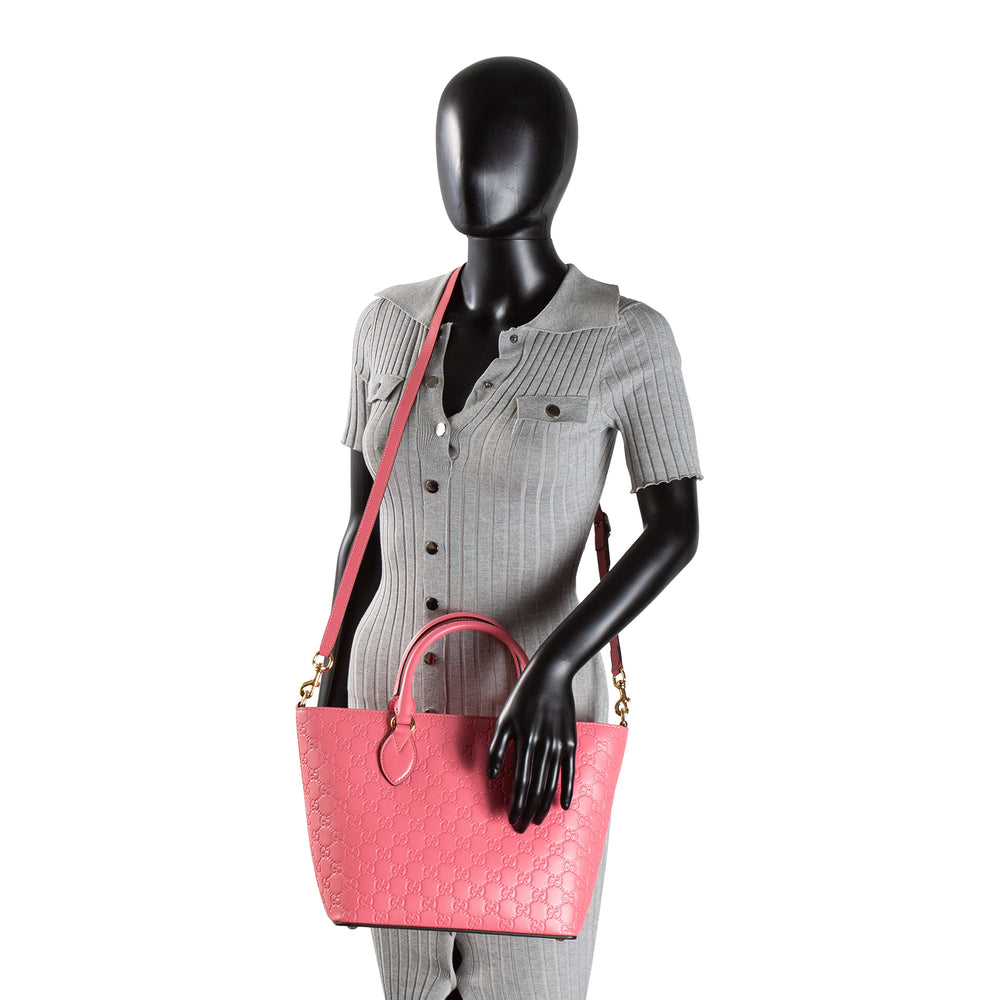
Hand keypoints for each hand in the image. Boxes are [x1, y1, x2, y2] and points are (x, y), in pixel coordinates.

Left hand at [486, 659, 576, 832]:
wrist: (550, 677)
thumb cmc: (522, 698)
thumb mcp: (503, 719)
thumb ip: (496, 748)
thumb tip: (491, 776)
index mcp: (524, 740)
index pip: (520, 782)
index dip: (516, 803)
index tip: (511, 820)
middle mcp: (542, 745)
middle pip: (536, 787)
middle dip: (528, 810)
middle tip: (522, 828)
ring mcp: (558, 744)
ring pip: (551, 782)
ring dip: (543, 805)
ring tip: (536, 821)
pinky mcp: (570, 742)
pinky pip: (569, 771)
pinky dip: (567, 790)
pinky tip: (562, 806)